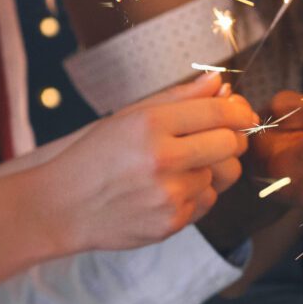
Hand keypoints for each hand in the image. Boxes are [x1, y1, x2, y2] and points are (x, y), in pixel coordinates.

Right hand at [43, 73, 256, 252]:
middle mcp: (162, 158)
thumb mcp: (130, 116)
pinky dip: (195, 195)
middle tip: (218, 138)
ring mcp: (168, 194)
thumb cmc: (96, 156)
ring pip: (222, 175)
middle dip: (232, 139)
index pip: (219, 112)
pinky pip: (206, 202)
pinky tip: (168, 190)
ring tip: (183, 166)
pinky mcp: (171, 222)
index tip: (240, 114)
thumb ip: (179, 98)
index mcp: (151, 124)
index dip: (239, 111)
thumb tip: (220, 81)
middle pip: (230, 144)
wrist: (62, 206)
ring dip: (211, 169)